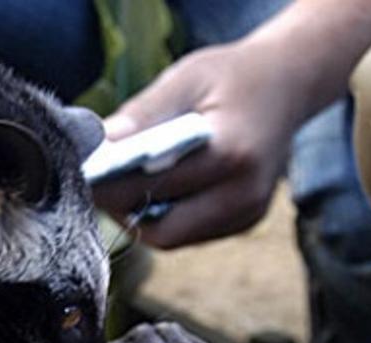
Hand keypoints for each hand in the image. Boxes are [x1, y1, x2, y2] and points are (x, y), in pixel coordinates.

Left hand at [92, 0, 370, 247]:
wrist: (289, 84)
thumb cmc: (232, 77)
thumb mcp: (185, 80)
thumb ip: (142, 117)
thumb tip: (95, 147)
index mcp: (231, 155)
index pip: (155, 188)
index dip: (110, 187)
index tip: (81, 175)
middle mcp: (245, 194)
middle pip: (164, 231)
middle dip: (124, 211)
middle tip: (97, 184)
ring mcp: (248, 213)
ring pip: (174, 237)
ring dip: (142, 216)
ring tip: (121, 182)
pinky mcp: (245, 220)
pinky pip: (191, 232)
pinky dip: (165, 214)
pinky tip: (153, 186)